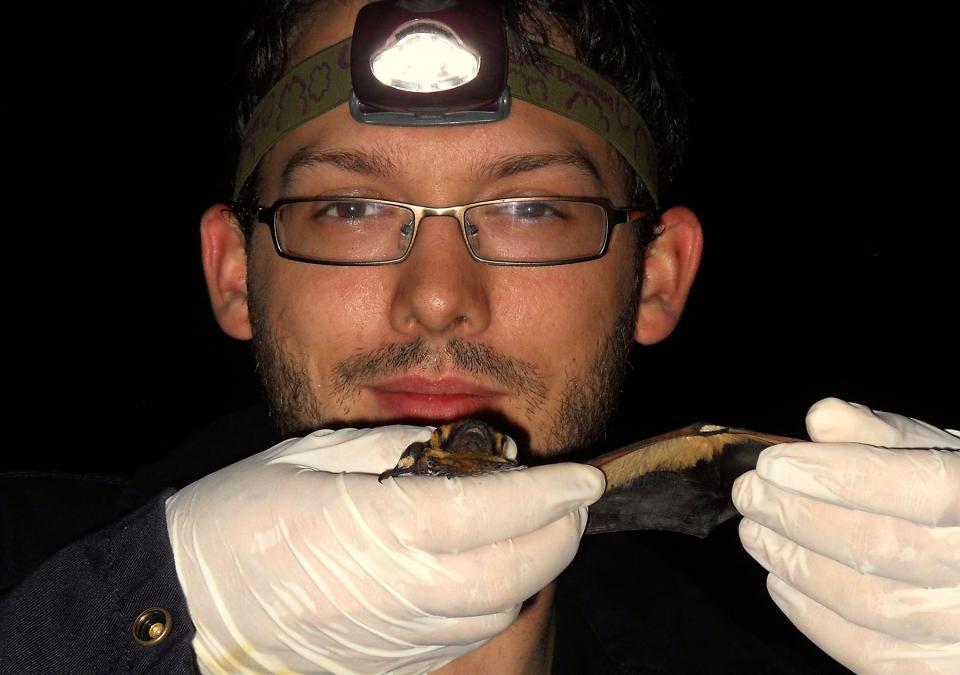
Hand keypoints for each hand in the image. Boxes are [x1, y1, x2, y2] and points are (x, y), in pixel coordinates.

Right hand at [165, 425, 603, 673]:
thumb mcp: (315, 457)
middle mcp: (395, 590)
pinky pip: (467, 636)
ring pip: (497, 609)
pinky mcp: (391, 663)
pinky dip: (497, 600)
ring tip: (539, 528)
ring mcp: (396, 637)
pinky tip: (493, 570)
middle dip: (559, 533)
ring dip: (533, 567)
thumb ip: (398, 452)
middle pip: (511, 570)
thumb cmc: (238, 519)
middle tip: (574, 498)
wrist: (188, 607)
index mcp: (372, 527)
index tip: (585, 476)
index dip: (547, 493)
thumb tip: (463, 450)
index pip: (488, 512)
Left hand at [733, 398, 959, 672]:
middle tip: (749, 494)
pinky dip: (813, 616)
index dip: (834, 475)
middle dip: (797, 516)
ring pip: (869, 603)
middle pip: (881, 547)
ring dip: (794, 563)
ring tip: (755, 533)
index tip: (772, 463)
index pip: (917, 488)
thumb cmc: (958, 505)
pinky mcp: (938, 669)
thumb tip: (821, 418)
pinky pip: (870, 652)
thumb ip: (882, 435)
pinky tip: (781, 581)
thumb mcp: (938, 456)